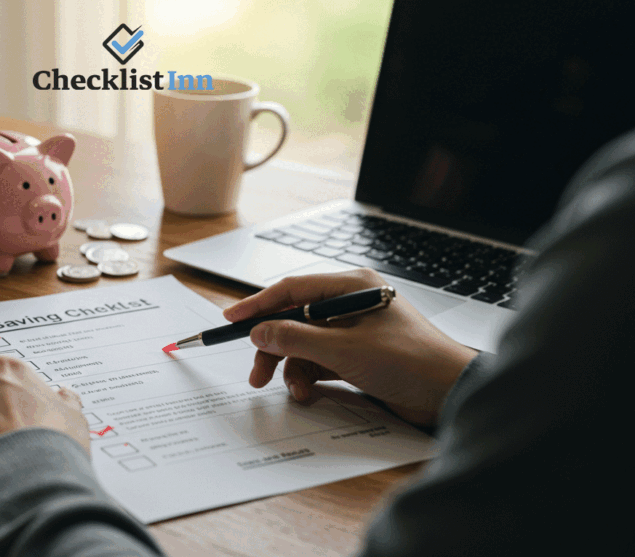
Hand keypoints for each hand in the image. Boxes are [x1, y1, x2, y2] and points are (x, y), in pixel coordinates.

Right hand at [223, 269, 477, 426]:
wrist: (449, 394)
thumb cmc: (411, 360)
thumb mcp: (344, 349)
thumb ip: (295, 339)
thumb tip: (259, 333)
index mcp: (351, 287)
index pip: (293, 290)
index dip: (259, 305)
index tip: (231, 319)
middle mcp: (351, 305)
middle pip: (294, 321)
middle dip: (274, 348)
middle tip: (256, 373)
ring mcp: (354, 333)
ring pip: (304, 346)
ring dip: (294, 369)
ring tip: (296, 391)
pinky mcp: (358, 358)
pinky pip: (319, 363)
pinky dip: (310, 379)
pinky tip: (310, 394)